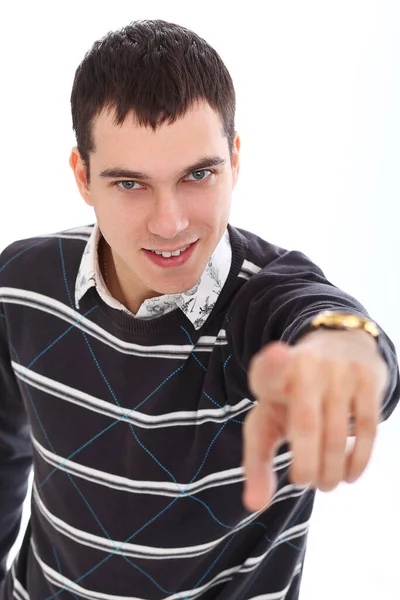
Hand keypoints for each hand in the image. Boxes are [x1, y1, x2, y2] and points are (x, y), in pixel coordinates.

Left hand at [243, 329, 388, 510]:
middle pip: (305, 424)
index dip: (272, 364)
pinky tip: (349, 475)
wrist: (336, 347)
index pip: (268, 369)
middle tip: (305, 483)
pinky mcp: (367, 377)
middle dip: (305, 465)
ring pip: (336, 433)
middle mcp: (305, 365)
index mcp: (271, 374)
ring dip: (331, 468)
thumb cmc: (290, 398)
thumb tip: (254, 505)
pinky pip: (366, 428)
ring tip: (326, 484)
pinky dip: (358, 458)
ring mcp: (339, 369)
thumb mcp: (266, 420)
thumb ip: (256, 461)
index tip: (278, 356)